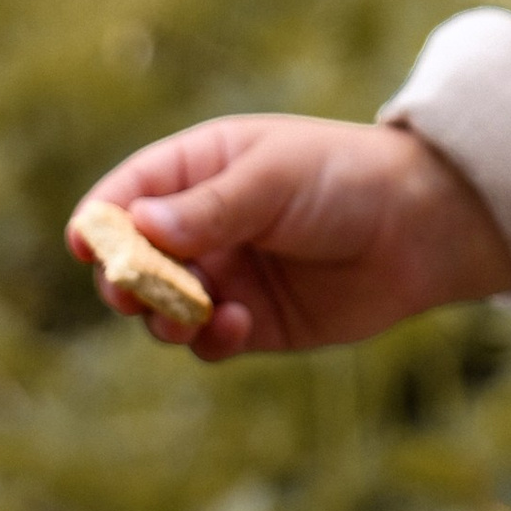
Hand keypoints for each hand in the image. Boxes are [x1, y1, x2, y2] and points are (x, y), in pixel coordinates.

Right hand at [69, 115, 510, 358]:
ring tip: (190, 315)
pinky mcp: (254, 323)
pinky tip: (239, 325)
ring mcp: (226, 276)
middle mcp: (200, 226)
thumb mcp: (273, 180)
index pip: (126, 196)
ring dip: (165, 317)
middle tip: (134, 293)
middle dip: (126, 280)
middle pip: (133, 262)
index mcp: (196, 170)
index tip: (87, 245)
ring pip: (163, 308)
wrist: (422, 226)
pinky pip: (208, 340)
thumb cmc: (344, 177)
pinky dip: (210, 340)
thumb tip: (136, 226)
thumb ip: (208, 208)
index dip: (100, 221)